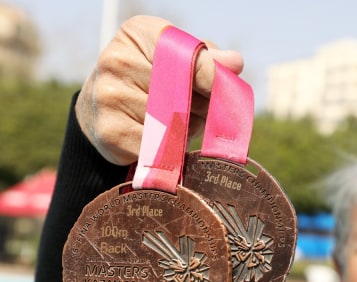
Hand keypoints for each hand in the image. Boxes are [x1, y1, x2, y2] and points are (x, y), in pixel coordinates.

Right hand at [75, 15, 243, 164]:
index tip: (224, 90)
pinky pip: (160, 147)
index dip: (210, 76)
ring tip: (175, 122)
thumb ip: (207, 59)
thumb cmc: (149, 79)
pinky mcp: (111, 132)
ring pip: (174, 123)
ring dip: (187, 129)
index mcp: (138, 33)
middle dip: (200, 106)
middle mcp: (117, 60)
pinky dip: (170, 149)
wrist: (98, 109)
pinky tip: (160, 139)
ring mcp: (110, 96)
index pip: (185, 54)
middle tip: (196, 108)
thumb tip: (234, 63)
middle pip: (183, 92)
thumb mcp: (174, 57)